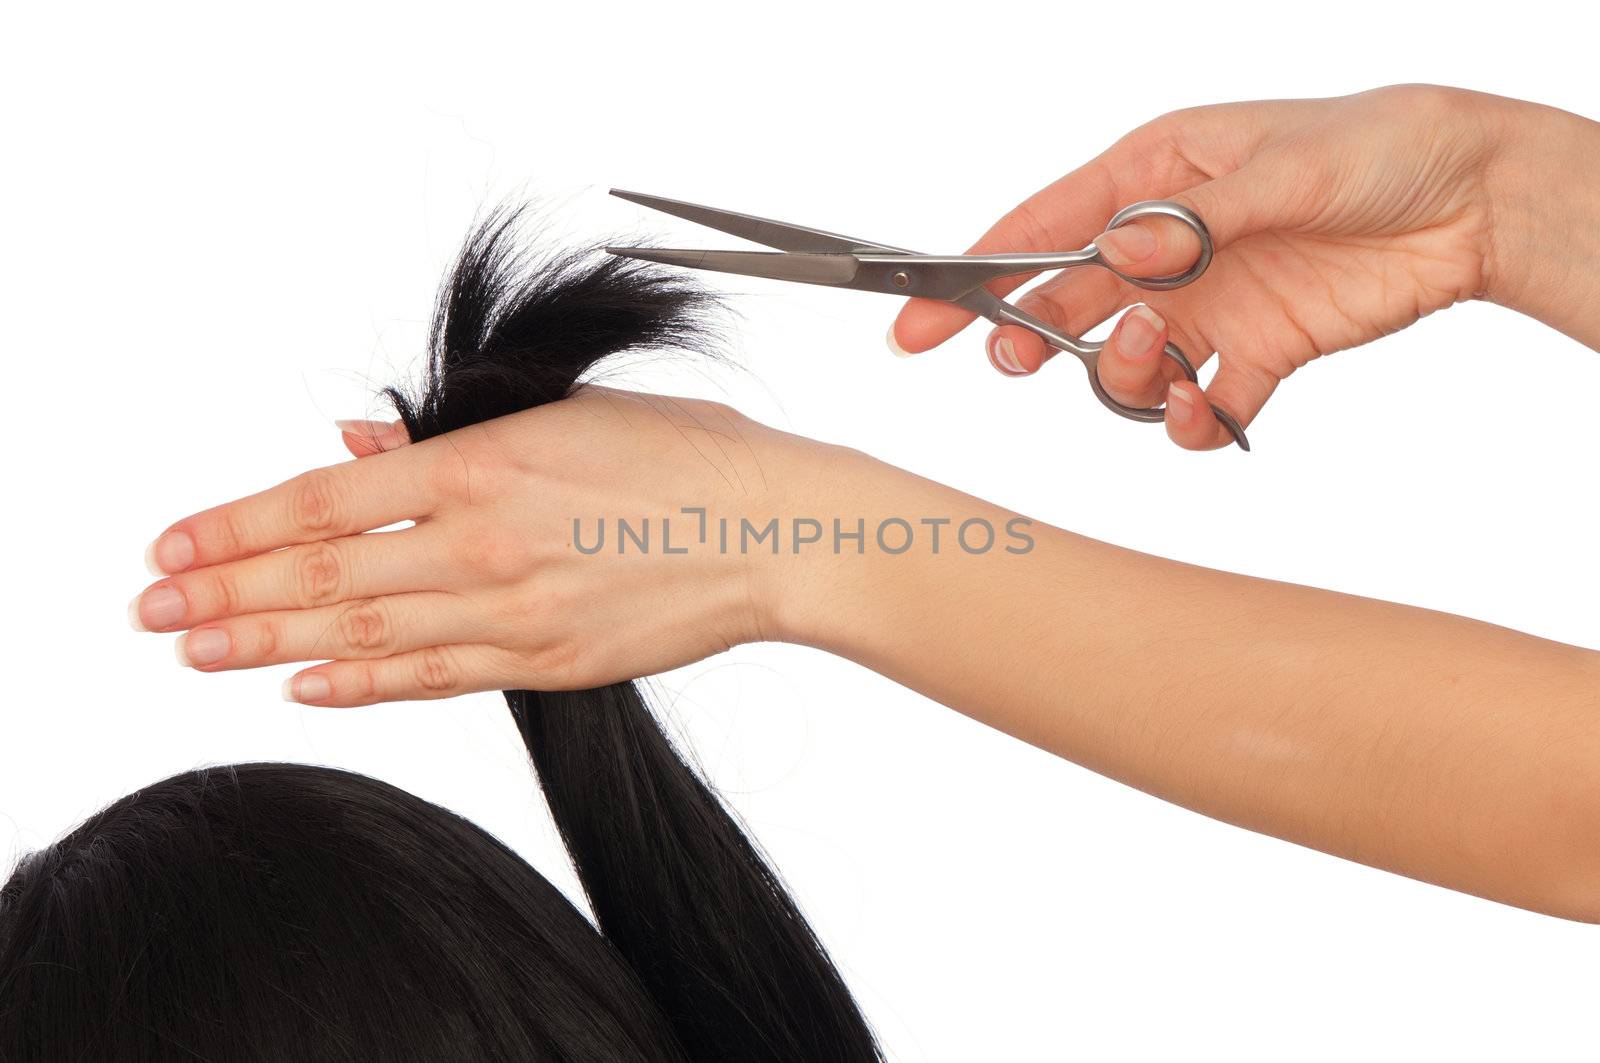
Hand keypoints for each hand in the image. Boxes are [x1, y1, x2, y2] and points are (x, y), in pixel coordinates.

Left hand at [129, 389, 822, 705]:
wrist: (778, 532)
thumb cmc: (687, 457)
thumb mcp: (564, 411)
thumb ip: (448, 434)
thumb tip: (357, 441)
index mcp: (482, 462)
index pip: (325, 500)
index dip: (236, 525)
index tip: (175, 542)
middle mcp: (483, 541)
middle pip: (324, 575)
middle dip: (224, 592)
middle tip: (152, 610)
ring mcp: (515, 610)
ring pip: (364, 635)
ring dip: (269, 644)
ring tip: (198, 651)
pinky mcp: (550, 662)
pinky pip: (436, 678)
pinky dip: (363, 686)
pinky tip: (304, 689)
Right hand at [890, 85, 1531, 449]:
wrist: (1474, 197)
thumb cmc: (1377, 147)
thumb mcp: (1282, 169)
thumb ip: (1194, 223)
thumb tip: (1119, 257)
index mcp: (1155, 179)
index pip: (1043, 229)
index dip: (975, 275)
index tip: (917, 321)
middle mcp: (1169, 248)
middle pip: (1067, 305)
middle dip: (1033, 338)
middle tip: (1019, 359)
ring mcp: (1208, 305)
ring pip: (1124, 364)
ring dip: (1124, 377)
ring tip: (1165, 363)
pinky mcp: (1257, 353)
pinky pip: (1204, 408)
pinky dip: (1198, 425)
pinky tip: (1213, 414)